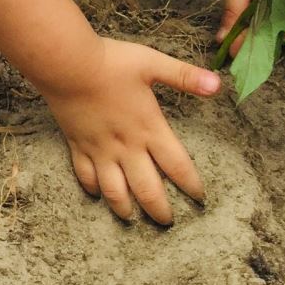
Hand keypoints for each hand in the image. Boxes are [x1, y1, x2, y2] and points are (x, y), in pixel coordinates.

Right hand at [43, 37, 219, 223]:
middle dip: (160, 210)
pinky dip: (93, 188)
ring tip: (132, 219)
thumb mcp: (152, 63)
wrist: (66, 63)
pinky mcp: (77, 144)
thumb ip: (185, 76)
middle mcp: (126, 146)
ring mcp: (100, 148)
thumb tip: (218, 85)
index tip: (199, 199)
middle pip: (147, 189)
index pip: (178, 166)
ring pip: (114, 190)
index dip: (191, 186)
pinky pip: (85, 175)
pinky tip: (97, 194)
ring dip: (125, 208)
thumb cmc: (110, 62)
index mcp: (150, 128)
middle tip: (167, 222)